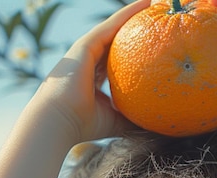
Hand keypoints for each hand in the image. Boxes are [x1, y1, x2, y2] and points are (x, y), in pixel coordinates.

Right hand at [31, 0, 149, 142]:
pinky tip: (146, 5)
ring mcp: (86, 51)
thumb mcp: (115, 121)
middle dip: (133, 31)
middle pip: (116, 42)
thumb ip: (133, 118)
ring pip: (114, 28)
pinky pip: (111, 26)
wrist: (59, 120)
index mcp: (92, 81)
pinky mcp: (85, 45)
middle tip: (155, 21)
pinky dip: (127, 14)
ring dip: (133, 15)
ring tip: (154, 4)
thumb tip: (157, 124)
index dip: (131, 56)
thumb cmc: (84, 126)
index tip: (150, 51)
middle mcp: (89, 62)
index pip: (115, 64)